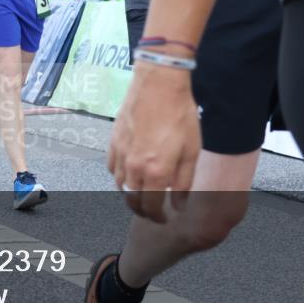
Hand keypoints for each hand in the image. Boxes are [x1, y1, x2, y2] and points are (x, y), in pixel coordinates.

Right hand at [107, 61, 200, 222]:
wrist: (159, 84)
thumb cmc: (179, 114)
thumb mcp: (191, 151)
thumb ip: (184, 182)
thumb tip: (179, 205)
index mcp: (156, 172)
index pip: (151, 207)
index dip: (157, 217)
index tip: (164, 218)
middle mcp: (134, 167)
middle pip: (132, 201)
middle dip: (143, 211)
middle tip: (153, 212)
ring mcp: (120, 154)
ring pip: (120, 187)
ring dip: (130, 196)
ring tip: (142, 195)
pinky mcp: (113, 142)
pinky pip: (112, 168)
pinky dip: (120, 177)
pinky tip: (129, 173)